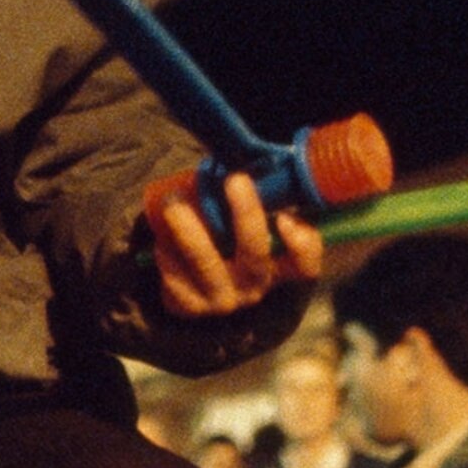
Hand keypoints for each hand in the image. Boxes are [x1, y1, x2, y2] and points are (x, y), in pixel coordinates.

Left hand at [143, 170, 323, 317]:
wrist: (190, 286)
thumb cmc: (226, 242)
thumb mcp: (247, 226)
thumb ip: (258, 203)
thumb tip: (249, 160)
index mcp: (277, 267)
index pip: (305, 265)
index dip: (301, 246)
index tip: (284, 217)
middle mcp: (254, 286)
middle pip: (256, 254)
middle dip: (246, 215)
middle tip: (234, 180)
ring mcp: (223, 299)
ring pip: (208, 264)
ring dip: (189, 230)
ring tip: (173, 203)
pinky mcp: (191, 306)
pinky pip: (177, 279)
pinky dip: (167, 255)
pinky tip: (163, 240)